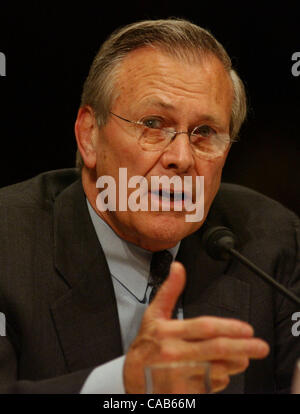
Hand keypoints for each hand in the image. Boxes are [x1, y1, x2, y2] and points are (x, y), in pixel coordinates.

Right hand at [123, 262, 269, 392]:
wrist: (132, 377)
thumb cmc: (146, 344)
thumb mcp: (153, 314)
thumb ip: (169, 290)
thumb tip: (178, 267)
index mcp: (167, 332)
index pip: (203, 328)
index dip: (228, 327)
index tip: (246, 329)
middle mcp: (173, 353)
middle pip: (215, 349)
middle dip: (242, 347)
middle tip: (260, 346)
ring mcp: (178, 374)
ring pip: (216, 369)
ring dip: (235, 363)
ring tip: (244, 357)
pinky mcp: (182, 391)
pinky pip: (209, 385)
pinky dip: (221, 378)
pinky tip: (222, 370)